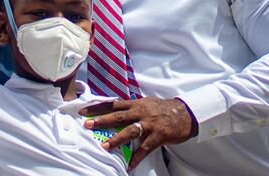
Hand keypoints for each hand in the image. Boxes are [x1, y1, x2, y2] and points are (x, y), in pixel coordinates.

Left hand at [82, 97, 198, 169]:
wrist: (184, 113)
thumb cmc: (163, 109)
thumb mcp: (146, 103)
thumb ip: (132, 107)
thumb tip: (115, 109)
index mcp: (136, 104)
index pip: (113, 104)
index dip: (98, 106)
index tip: (84, 110)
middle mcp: (141, 112)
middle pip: (118, 116)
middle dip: (102, 120)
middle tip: (88, 124)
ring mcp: (150, 124)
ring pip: (130, 131)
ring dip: (117, 140)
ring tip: (105, 147)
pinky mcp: (158, 135)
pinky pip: (146, 148)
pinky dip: (137, 157)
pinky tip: (130, 165)